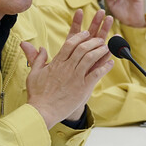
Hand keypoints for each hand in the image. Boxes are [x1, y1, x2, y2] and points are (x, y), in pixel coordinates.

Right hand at [23, 9, 114, 127]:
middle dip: (93, 41)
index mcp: (56, 63)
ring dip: (100, 51)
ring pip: (91, 58)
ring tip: (106, 47)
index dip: (80, 36)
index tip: (86, 33)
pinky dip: (105, 67)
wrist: (43, 111)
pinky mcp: (83, 87)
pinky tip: (111, 63)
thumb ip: (38, 59)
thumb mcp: (34, 73)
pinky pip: (97, 73)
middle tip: (99, 39)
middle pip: (83, 48)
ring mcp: (76, 77)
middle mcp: (67, 67)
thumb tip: (41, 48)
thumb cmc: (37, 94)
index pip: (70, 44)